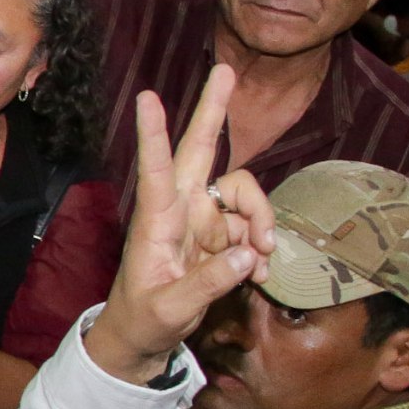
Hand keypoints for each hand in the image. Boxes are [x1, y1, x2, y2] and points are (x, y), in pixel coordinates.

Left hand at [85, 65, 273, 382]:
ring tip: (262, 259)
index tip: (146, 96)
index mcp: (156, 220)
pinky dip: (263, 247)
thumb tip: (249, 255)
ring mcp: (202, 219)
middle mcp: (180, 209)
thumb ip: (209, 283)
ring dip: (262, 221)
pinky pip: (253, 226)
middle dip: (213, 110)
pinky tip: (260, 274)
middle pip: (201, 150)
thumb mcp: (171, 309)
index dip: (154, 134)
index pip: (155, 169)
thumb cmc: (145, 319)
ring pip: (244, 194)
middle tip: (227, 70)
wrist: (145, 338)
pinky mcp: (221, 235)